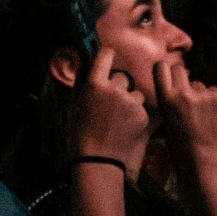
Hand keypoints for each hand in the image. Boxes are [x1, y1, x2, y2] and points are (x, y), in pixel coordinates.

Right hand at [71, 45, 151, 172]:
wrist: (97, 161)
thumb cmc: (80, 133)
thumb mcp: (74, 104)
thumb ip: (82, 80)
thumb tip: (87, 60)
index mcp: (94, 83)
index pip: (106, 55)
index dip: (106, 57)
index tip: (106, 60)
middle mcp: (114, 88)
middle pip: (121, 77)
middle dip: (117, 87)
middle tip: (108, 106)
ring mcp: (130, 102)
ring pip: (134, 93)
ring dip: (128, 101)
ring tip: (117, 119)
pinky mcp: (142, 114)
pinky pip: (140, 107)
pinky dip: (135, 115)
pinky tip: (124, 127)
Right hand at [152, 53, 216, 180]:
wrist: (206, 161)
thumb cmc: (181, 148)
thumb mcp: (166, 121)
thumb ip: (169, 101)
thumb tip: (173, 87)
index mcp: (165, 100)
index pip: (160, 67)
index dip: (164, 70)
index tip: (166, 76)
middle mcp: (183, 94)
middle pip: (179, 69)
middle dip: (181, 79)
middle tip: (185, 95)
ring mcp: (203, 95)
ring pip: (198, 84)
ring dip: (199, 94)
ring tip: (200, 116)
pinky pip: (213, 91)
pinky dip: (213, 100)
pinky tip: (212, 117)